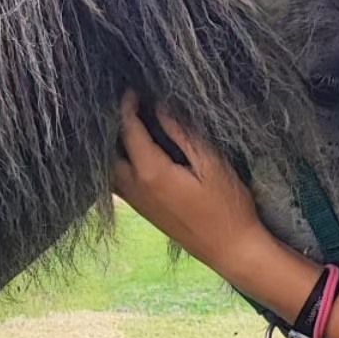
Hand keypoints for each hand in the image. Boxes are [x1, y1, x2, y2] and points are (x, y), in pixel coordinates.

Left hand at [112, 92, 275, 283]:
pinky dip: (117, 162)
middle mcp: (135, 188)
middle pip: (108, 149)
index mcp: (151, 172)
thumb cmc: (228, 206)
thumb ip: (184, 133)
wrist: (230, 250)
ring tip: (127, 125)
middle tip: (127, 103)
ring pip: (108, 169)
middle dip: (112, 124)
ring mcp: (136, 202)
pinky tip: (132, 153)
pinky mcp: (142, 211)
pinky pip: (117, 182)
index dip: (127, 105)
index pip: (128, 129)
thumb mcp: (212, 164)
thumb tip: (161, 105)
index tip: (132, 87)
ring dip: (112, 145)